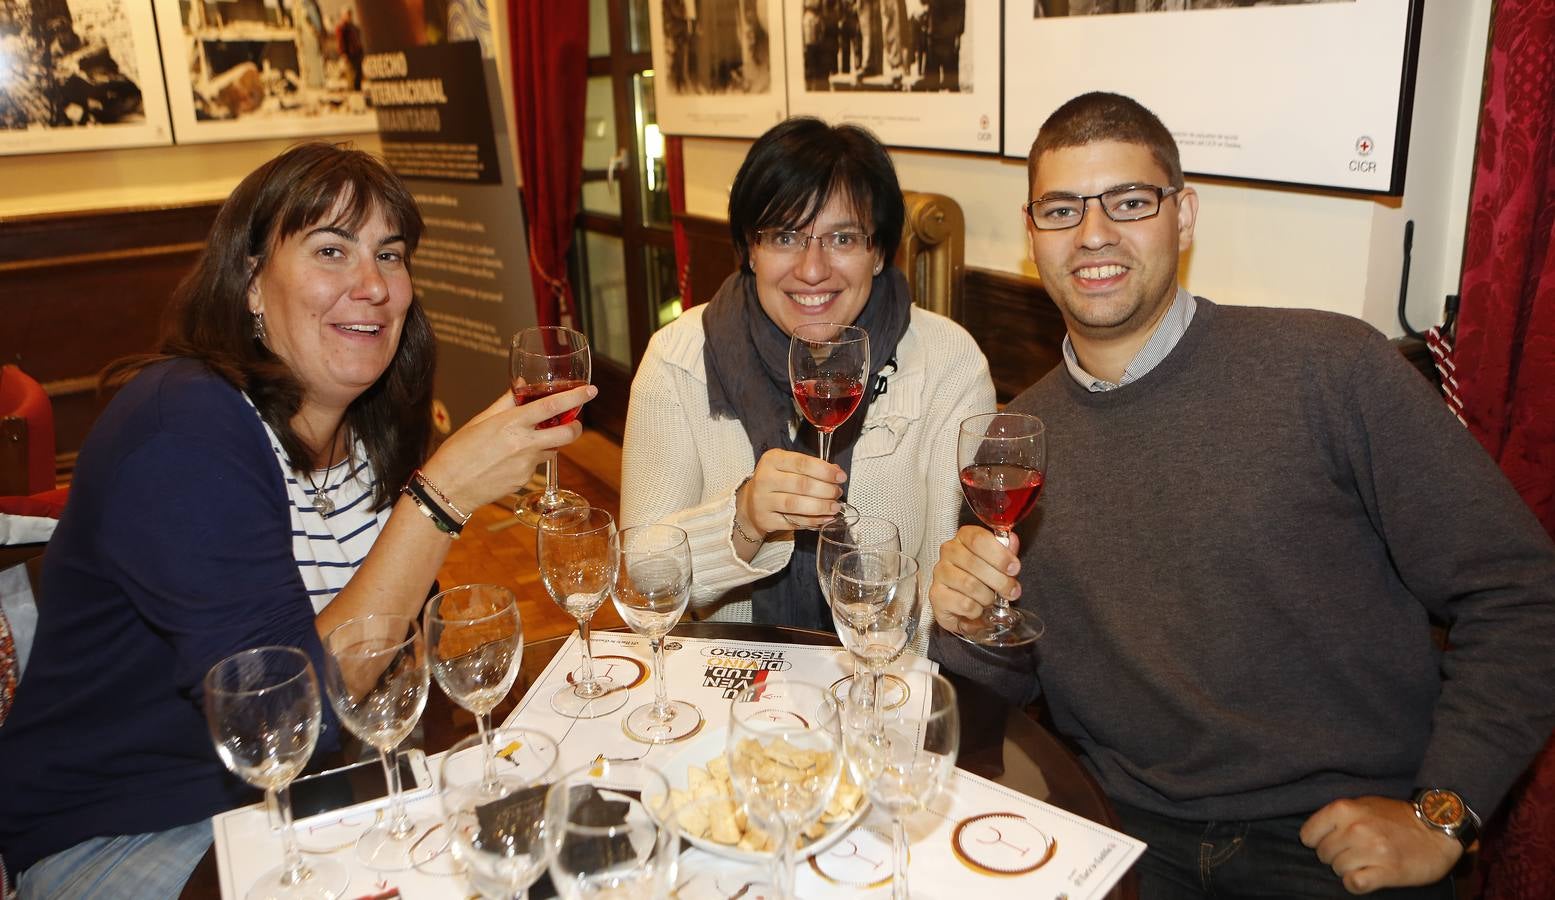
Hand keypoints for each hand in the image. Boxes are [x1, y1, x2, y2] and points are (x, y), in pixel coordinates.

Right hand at [421, 384, 594, 512]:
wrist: (448, 488)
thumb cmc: (458, 452)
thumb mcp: (480, 421)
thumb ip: (505, 402)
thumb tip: (521, 384)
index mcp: (511, 424)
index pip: (552, 406)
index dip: (575, 397)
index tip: (590, 391)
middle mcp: (524, 444)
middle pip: (567, 433)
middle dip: (576, 426)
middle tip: (573, 422)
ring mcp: (527, 466)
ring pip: (552, 450)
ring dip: (549, 443)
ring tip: (524, 442)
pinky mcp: (525, 481)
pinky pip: (537, 466)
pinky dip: (530, 460)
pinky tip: (508, 462)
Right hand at [736, 448, 845, 538]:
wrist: (751, 504)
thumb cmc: (776, 482)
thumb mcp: (788, 467)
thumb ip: (811, 467)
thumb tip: (836, 472)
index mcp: (772, 460)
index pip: (802, 463)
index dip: (825, 471)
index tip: (840, 477)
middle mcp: (764, 479)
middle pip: (802, 485)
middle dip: (826, 490)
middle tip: (838, 493)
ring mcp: (762, 500)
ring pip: (797, 504)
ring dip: (821, 507)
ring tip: (834, 507)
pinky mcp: (765, 519)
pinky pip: (793, 521)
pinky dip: (812, 521)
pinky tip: (824, 519)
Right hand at [929, 525, 1020, 633]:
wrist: (963, 603)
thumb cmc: (981, 577)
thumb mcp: (998, 561)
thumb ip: (1006, 550)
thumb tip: (1012, 541)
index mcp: (964, 537)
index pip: (978, 539)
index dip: (1000, 555)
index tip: (1014, 568)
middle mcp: (949, 551)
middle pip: (975, 564)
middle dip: (1000, 581)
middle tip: (1012, 591)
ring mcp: (940, 573)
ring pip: (970, 585)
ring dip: (988, 597)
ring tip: (991, 600)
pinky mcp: (936, 595)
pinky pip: (964, 604)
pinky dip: (977, 610)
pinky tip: (977, 608)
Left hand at [1299, 796, 1461, 893]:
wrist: (1438, 829)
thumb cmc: (1398, 817)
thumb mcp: (1364, 804)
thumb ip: (1339, 816)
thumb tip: (1315, 834)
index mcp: (1345, 810)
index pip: (1308, 835)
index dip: (1317, 842)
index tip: (1331, 843)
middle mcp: (1356, 829)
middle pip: (1323, 854)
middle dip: (1335, 856)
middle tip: (1354, 853)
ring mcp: (1372, 850)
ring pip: (1337, 870)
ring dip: (1348, 869)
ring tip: (1366, 862)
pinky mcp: (1387, 871)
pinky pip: (1354, 883)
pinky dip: (1357, 883)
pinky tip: (1368, 876)